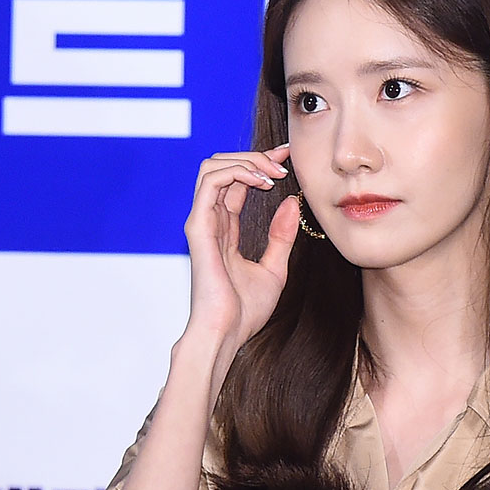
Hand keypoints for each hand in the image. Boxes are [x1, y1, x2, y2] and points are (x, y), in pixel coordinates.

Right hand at [182, 143, 298, 351]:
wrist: (227, 333)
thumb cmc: (244, 311)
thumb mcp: (274, 269)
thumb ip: (281, 237)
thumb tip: (291, 204)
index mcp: (224, 229)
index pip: (237, 182)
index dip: (261, 164)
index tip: (288, 158)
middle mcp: (210, 220)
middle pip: (223, 166)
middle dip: (254, 156)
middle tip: (284, 160)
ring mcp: (202, 221)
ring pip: (212, 166)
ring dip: (246, 160)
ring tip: (274, 173)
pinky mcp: (198, 226)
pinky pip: (211, 182)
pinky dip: (238, 172)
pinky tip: (262, 183)